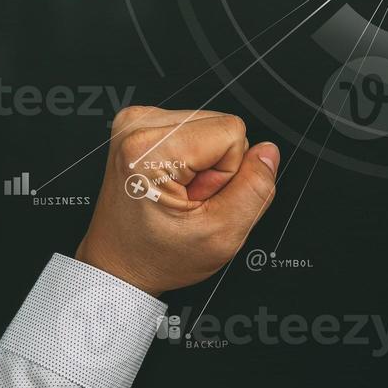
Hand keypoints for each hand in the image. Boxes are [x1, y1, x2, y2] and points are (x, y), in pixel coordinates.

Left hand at [74, 106, 278, 295]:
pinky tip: (172, 182)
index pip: (232, 132)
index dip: (226, 173)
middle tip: (187, 200)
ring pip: (209, 125)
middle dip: (214, 166)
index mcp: (149, 149)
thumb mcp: (220, 236)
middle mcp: (137, 127)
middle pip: (220, 124)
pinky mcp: (139, 125)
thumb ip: (256, 190)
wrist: (118, 265)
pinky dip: (191, 157)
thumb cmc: (155, 256)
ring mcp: (135, 123)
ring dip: (203, 162)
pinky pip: (194, 129)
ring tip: (178, 193)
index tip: (198, 199)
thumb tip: (268, 152)